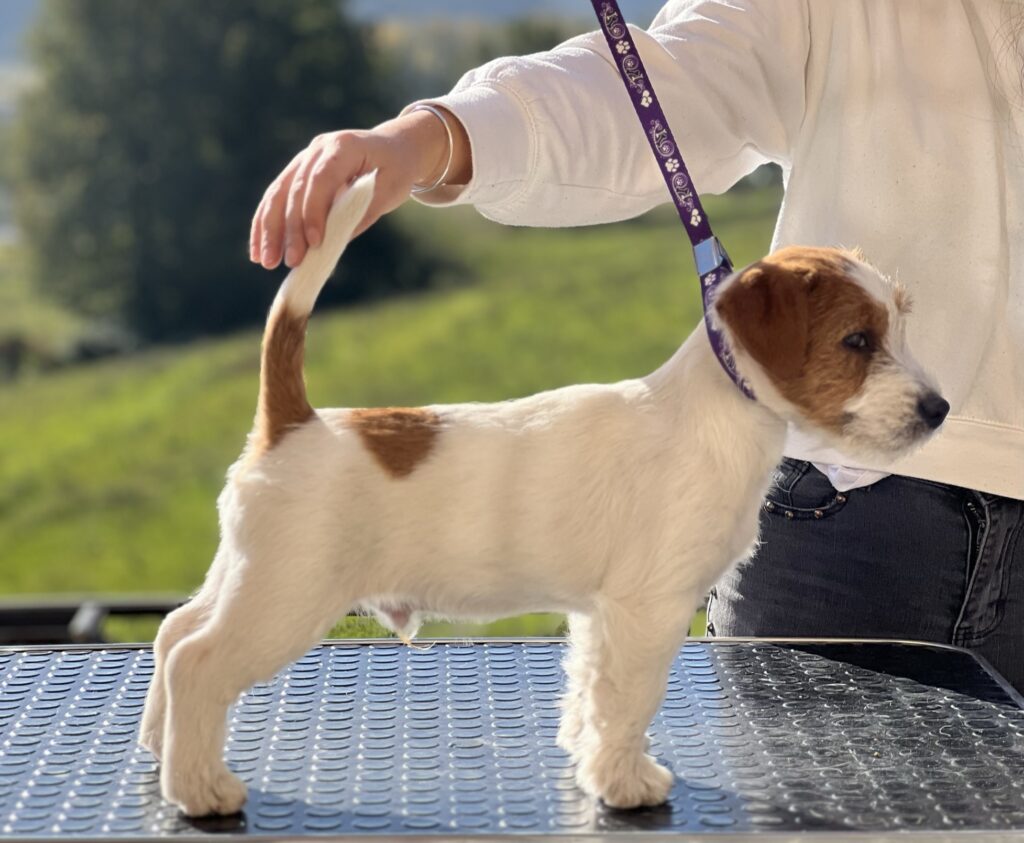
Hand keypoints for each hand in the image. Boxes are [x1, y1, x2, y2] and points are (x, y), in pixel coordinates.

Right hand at [250, 107, 469, 268]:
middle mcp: (317, 149)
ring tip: (266, 261)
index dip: (314, 211)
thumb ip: (360, 214)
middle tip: (290, 262)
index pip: (321, 179)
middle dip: (290, 229)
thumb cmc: (396, 170)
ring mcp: (303, 160)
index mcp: (343, 146)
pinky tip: (260, 250)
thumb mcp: (389, 192)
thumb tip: (329, 245)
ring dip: (269, 230)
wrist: (393, 148)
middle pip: (294, 190)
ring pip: (277, 194)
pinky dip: (266, 224)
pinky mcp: (297, 174)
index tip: (314, 242)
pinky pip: (275, 199)